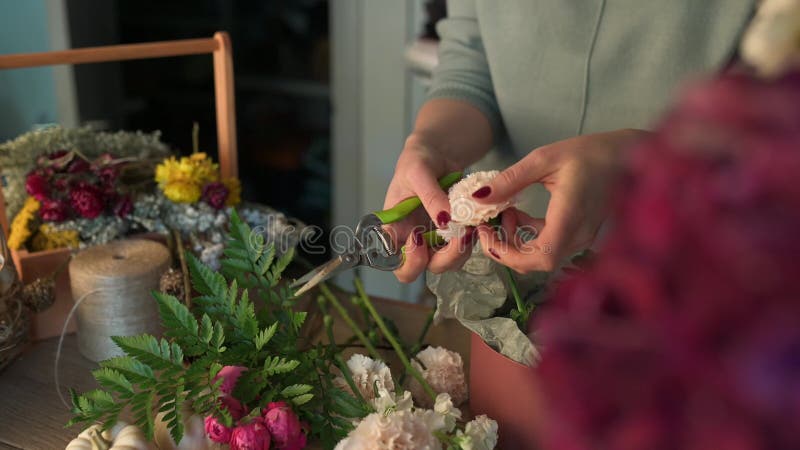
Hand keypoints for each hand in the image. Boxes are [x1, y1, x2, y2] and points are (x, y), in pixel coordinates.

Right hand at [384, 137, 477, 281]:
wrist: (439, 154)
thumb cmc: (418, 161)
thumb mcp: (418, 172)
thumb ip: (430, 196)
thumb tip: (446, 221)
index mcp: (396, 230)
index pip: (396, 262)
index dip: (410, 261)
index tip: (419, 236)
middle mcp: (414, 241)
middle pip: (425, 268)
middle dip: (444, 257)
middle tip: (459, 234)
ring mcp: (435, 240)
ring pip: (448, 262)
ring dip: (461, 249)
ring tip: (470, 225)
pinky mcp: (455, 235)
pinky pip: (465, 247)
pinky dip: (473, 239)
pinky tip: (477, 221)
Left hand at [474, 129, 649, 272]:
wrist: (629, 155)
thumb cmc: (590, 153)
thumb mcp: (544, 159)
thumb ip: (510, 179)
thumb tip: (478, 197)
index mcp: (570, 218)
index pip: (540, 257)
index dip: (508, 255)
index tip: (486, 234)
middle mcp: (578, 236)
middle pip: (536, 262)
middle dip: (506, 248)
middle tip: (488, 224)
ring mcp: (581, 239)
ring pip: (540, 256)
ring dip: (515, 240)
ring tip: (505, 211)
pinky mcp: (580, 236)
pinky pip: (548, 246)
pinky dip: (528, 235)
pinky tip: (519, 213)